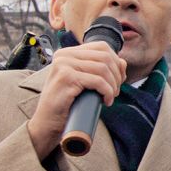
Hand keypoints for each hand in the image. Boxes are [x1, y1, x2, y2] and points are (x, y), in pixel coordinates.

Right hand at [27, 42, 127, 158]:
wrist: (47, 123)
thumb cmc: (67, 104)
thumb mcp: (85, 81)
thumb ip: (100, 69)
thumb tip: (123, 62)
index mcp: (68, 52)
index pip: (102, 46)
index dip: (116, 62)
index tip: (117, 80)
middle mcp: (64, 55)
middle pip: (105, 57)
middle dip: (116, 75)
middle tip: (115, 91)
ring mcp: (63, 65)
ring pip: (103, 69)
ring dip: (113, 85)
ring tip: (110, 97)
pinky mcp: (66, 78)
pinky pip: (98, 81)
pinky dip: (107, 92)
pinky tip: (106, 101)